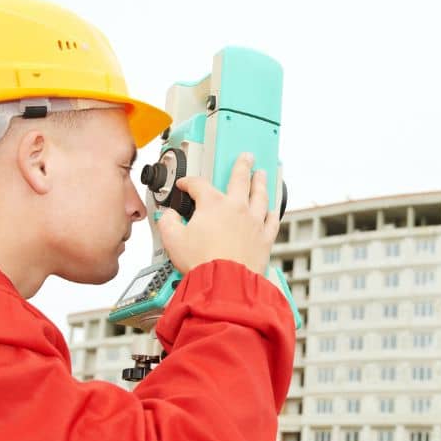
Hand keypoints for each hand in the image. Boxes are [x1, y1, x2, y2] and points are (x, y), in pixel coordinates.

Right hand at [158, 152, 279, 274]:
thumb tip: (167, 216)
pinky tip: (273, 208)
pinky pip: (272, 220)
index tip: (185, 185)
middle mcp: (237, 208)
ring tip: (262, 174)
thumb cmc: (202, 263)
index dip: (189, 183)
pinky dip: (273, 212)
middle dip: (242, 165)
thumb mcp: (172, 240)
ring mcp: (254, 222)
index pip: (199, 185)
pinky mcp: (265, 238)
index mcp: (213, 205)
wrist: (225, 284)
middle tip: (246, 157)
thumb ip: (167, 222)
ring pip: (260, 196)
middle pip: (240, 179)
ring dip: (261, 182)